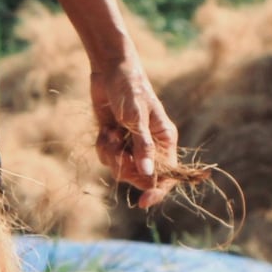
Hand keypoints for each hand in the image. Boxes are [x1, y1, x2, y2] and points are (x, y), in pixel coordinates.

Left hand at [90, 59, 178, 208]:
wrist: (109, 69)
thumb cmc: (130, 89)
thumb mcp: (136, 118)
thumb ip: (143, 147)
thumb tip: (148, 175)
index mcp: (165, 140)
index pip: (167, 174)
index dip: (157, 190)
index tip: (142, 202)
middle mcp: (150, 145)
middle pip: (140, 176)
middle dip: (126, 168)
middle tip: (117, 152)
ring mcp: (131, 143)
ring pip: (120, 168)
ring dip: (111, 155)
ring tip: (109, 134)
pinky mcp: (114, 138)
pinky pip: (107, 157)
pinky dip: (103, 147)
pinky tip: (104, 130)